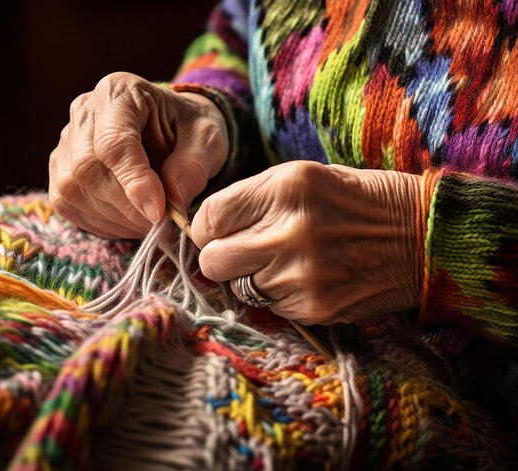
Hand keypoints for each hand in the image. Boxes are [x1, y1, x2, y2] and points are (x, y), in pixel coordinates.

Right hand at [49, 72, 228, 237]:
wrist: (173, 130)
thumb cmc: (188, 130)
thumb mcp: (207, 140)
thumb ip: (193, 167)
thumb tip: (174, 200)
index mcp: (119, 92)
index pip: (113, 142)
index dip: (135, 183)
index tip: (159, 212)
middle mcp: (84, 112)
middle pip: (86, 168)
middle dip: (126, 206)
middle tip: (161, 223)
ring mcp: (66, 141)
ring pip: (73, 190)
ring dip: (115, 219)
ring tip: (149, 221)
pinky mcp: (59, 169)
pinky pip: (69, 205)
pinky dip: (101, 223)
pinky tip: (129, 221)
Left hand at [191, 161, 421, 323]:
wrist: (420, 236)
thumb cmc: (355, 201)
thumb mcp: (302, 178)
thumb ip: (250, 200)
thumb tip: (205, 230)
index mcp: (285, 189)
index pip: (208, 218)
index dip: (207, 227)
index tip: (219, 230)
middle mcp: (289, 233)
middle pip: (212, 261)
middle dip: (220, 257)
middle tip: (242, 251)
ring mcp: (302, 276)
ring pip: (239, 288)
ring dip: (254, 277)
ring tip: (289, 261)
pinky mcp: (314, 308)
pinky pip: (270, 307)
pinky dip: (280, 295)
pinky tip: (309, 277)